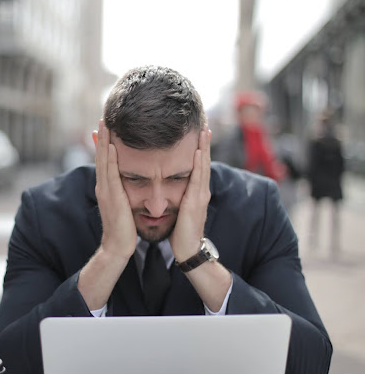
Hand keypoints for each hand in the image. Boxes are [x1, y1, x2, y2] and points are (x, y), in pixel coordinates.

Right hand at [94, 120, 136, 258]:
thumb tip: (127, 185)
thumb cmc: (123, 229)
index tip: (107, 126)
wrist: (118, 247)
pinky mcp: (111, 197)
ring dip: (104, 142)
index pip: (105, 160)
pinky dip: (109, 158)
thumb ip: (123, 193)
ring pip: (103, 161)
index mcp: (107, 188)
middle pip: (101, 156)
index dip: (105, 143)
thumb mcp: (123, 206)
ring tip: (105, 124)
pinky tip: (111, 146)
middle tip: (103, 117)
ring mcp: (105, 191)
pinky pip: (110, 173)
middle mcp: (103, 186)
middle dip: (102, 137)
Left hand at [170, 125, 211, 261]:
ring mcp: (201, 195)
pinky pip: (198, 179)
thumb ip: (178, 197)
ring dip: (204, 147)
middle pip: (203, 160)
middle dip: (204, 142)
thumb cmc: (181, 232)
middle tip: (203, 123)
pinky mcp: (196, 202)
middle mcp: (201, 190)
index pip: (197, 164)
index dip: (198, 147)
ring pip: (203, 166)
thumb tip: (169, 188)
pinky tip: (198, 151)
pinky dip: (199, 164)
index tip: (197, 131)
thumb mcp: (179, 209)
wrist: (187, 250)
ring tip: (203, 130)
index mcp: (195, 191)